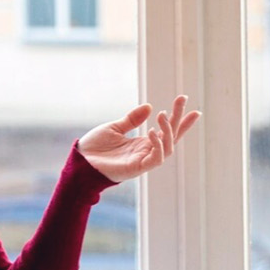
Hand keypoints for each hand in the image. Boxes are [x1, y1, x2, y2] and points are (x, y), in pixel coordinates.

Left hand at [77, 95, 200, 182]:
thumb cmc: (95, 147)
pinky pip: (155, 159)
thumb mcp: (115, 128)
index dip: (180, 120)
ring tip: (162, 115)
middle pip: (171, 137)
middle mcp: (146, 152)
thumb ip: (132, 119)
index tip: (189, 104)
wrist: (80, 162)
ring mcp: (142, 161)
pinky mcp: (136, 169)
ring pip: (167, 148)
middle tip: (182, 100)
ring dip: (168, 131)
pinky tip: (152, 132)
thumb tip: (150, 106)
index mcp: (142, 143)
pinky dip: (157, 146)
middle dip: (179, 119)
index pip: (166, 131)